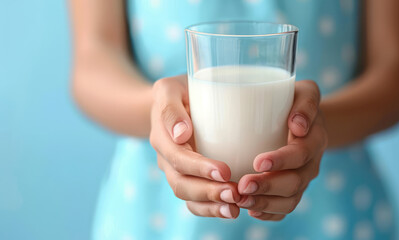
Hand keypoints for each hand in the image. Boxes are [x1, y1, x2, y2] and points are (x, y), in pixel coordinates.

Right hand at [149, 75, 240, 218]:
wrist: (172, 102)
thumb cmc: (179, 91)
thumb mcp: (169, 89)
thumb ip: (171, 108)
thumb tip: (181, 134)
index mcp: (162, 137)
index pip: (178, 158)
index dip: (200, 168)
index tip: (225, 171)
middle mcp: (166, 159)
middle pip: (182, 184)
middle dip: (208, 192)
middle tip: (235, 193)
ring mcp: (176, 171)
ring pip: (188, 197)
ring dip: (212, 205)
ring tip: (236, 207)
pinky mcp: (188, 178)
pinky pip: (194, 201)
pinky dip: (210, 209)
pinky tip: (231, 210)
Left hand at [236, 80, 327, 220]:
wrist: (306, 121)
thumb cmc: (297, 102)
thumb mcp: (307, 92)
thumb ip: (305, 103)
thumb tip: (297, 124)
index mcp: (314, 139)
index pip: (301, 154)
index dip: (281, 161)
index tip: (258, 162)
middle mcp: (310, 164)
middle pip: (294, 183)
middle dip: (267, 187)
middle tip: (242, 187)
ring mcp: (302, 180)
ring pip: (289, 201)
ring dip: (265, 204)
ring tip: (241, 201)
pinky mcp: (292, 191)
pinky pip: (285, 210)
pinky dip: (269, 214)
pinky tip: (251, 211)